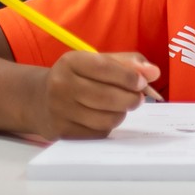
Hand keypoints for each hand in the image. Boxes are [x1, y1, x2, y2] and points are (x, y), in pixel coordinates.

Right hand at [34, 51, 158, 138]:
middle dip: (132, 99)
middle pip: (108, 97)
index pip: (105, 68)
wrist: (40, 100)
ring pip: (107, 118)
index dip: (129, 77)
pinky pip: (98, 133)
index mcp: (71, 62)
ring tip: (120, 107)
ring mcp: (59, 111)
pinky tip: (102, 117)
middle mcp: (60, 85)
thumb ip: (129, 63)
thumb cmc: (79, 77)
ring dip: (121, 114)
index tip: (142, 83)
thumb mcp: (99, 61)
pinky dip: (108, 126)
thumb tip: (154, 73)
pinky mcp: (61, 132)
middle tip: (137, 98)